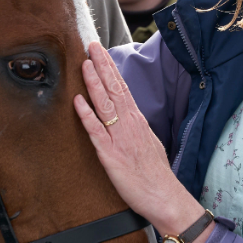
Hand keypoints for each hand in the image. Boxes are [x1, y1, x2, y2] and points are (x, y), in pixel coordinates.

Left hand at [74, 43, 208, 242]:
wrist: (165, 197)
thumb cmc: (157, 175)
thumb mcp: (149, 144)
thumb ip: (137, 129)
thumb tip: (129, 117)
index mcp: (138, 121)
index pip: (123, 88)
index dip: (111, 69)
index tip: (101, 53)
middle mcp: (130, 124)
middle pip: (115, 89)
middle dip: (102, 66)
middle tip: (91, 45)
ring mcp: (120, 137)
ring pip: (105, 104)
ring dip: (94, 83)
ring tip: (84, 64)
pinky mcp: (111, 154)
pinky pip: (96, 131)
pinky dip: (86, 115)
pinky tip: (78, 101)